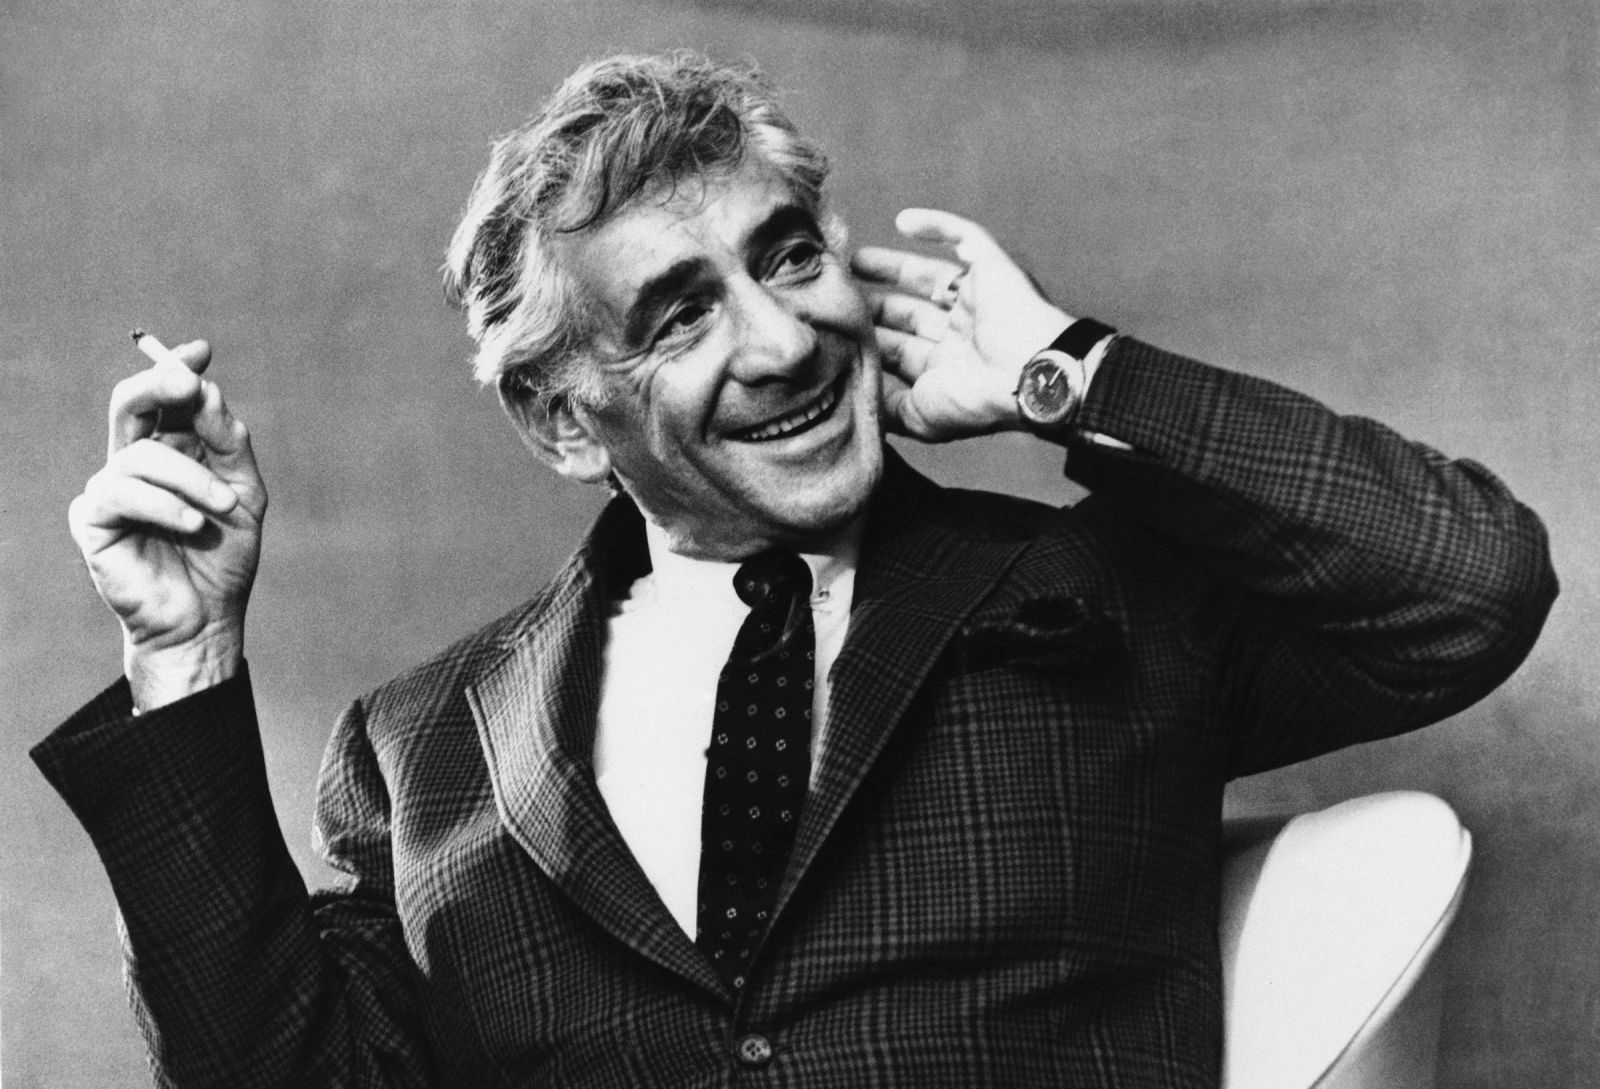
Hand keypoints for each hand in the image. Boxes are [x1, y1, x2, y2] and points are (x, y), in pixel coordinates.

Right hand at [67, 340, 266, 709]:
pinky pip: (123, 492)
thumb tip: (205, 390)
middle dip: (160, 384)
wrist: (207, 617)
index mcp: (173, 449)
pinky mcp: (91, 519)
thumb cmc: (223, 556)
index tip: (202, 350)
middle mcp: (136, 461)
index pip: (167, 397)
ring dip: (193, 478)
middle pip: (131, 402)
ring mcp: (109, 487)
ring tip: (223, 509)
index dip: (178, 366)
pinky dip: (166, 506)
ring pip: (143, 453)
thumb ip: (228, 442)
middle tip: (187, 382)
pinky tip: (193, 526)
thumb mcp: (244, 492)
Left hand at [852, 209, 1074, 441]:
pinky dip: (937, 225)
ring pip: (929, 276)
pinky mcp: (992, 268)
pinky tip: (903, 221)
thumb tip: (853, 398)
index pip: (901, 351)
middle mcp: (963, 335)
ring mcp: (978, 300)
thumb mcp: (919, 417)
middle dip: (875, 306)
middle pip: (909, 314)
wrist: (1030, 375)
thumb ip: (886, 407)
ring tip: (854, 261)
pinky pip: (965, 237)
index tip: (834, 330)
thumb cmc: (976, 401)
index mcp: (949, 369)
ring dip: (892, 267)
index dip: (870, 340)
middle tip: (837, 294)